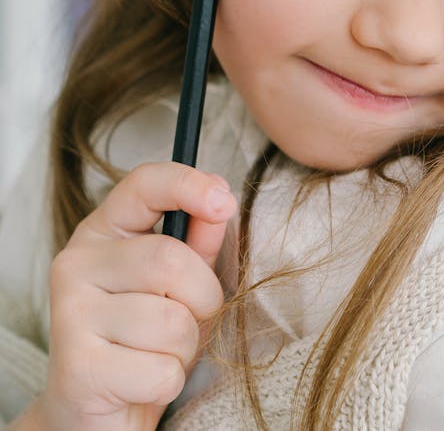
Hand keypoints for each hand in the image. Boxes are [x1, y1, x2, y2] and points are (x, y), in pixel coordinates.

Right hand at [31, 162, 236, 430]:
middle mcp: (77, 265)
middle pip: (170, 260)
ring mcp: (70, 315)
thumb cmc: (143, 339)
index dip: (188, 184)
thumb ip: (198, 241)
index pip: (143, 184)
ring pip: (171, 321)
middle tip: (191, 319)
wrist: (95, 414)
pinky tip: (141, 382)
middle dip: (203, 297)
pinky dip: (168, 382)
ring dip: (185, 347)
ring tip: (160, 354)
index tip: (224, 201)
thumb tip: (220, 200)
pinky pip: (160, 371)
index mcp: (102, 232)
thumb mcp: (179, 284)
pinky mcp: (78, 368)